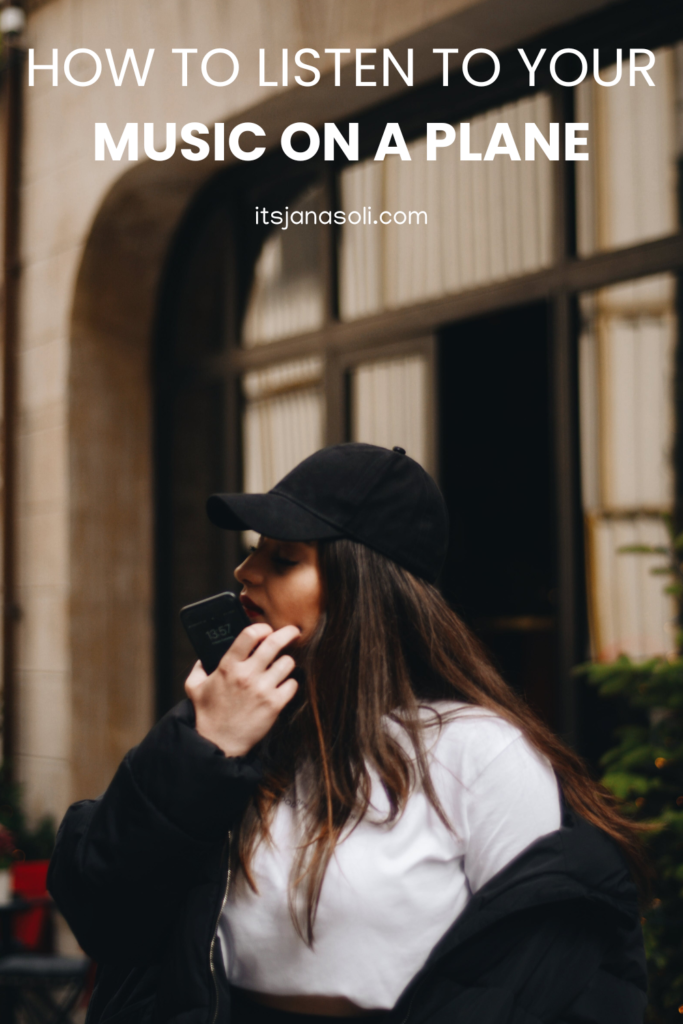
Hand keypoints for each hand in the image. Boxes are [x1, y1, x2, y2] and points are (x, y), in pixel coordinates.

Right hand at [184, 623, 299, 756]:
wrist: (218, 743)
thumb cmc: (207, 715)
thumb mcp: (194, 686)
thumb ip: (199, 667)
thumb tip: (205, 655)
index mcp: (228, 666)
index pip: (250, 634)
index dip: (262, 627)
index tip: (266, 629)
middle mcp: (247, 675)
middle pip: (274, 643)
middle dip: (287, 633)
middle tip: (293, 632)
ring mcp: (262, 689)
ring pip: (287, 663)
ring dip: (286, 662)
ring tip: (281, 667)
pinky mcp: (274, 704)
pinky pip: (292, 684)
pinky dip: (290, 684)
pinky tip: (282, 686)